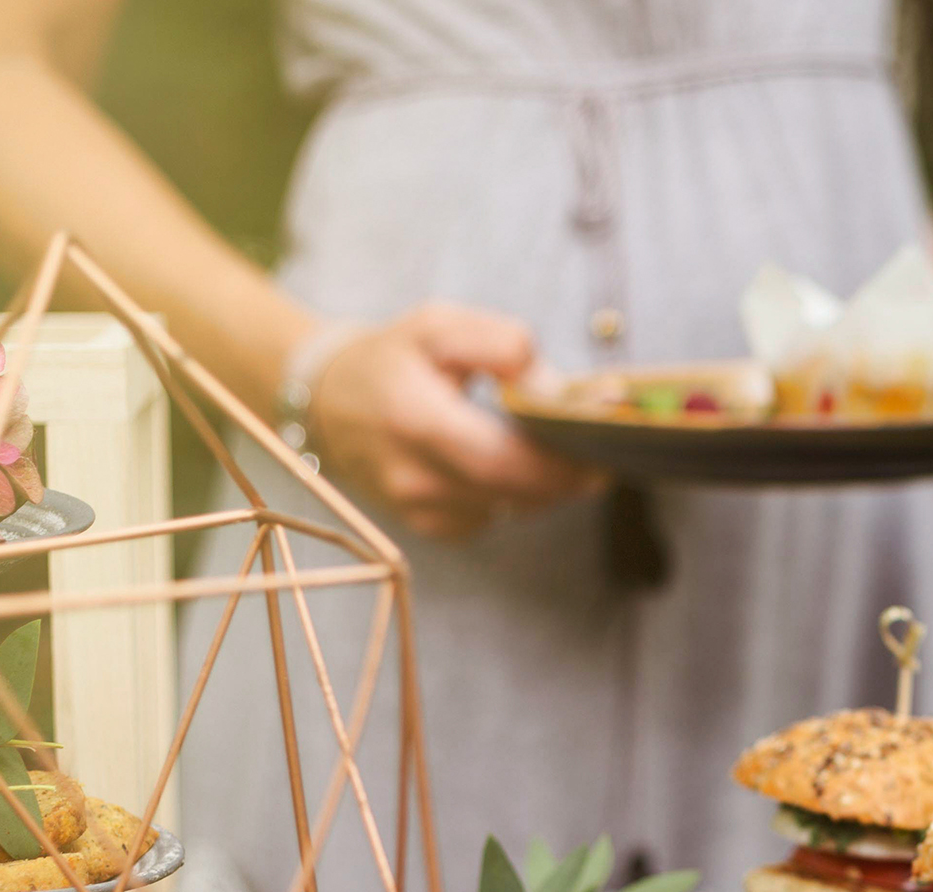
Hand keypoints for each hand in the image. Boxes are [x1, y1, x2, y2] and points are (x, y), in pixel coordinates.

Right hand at [306, 304, 605, 539]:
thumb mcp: (439, 325)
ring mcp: (419, 510)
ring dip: (546, 483)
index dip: (559, 462)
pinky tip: (513, 464)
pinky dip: (515, 494)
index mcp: (415, 420)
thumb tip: (551, 386)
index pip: (502, 460)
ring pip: (512, 507)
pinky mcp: (428, 526)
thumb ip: (499, 342)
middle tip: (602, 451)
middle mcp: (414, 477)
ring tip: (561, 448)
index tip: (603, 446)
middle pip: (516, 492)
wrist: (329, 401)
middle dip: (568, 475)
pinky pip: (494, 516)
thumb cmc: (394, 356)